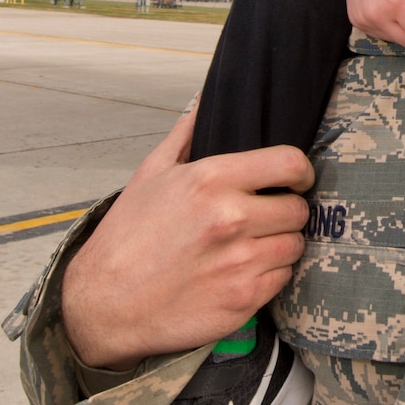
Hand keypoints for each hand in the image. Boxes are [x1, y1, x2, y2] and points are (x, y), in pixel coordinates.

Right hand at [61, 107, 314, 369]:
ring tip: (252, 245)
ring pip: (295, 245)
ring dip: (280, 244)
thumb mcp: (150, 174)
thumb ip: (187, 134)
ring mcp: (240, 262)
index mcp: (211, 180)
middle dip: (286, 212)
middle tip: (266, 218)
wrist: (105, 303)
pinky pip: (283, 278)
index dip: (299, 172)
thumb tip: (206, 101)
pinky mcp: (243, 299)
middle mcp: (231, 219)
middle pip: (298, 209)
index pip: (289, 163)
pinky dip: (270, 275)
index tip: (294, 180)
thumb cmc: (127, 236)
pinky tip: (242, 272)